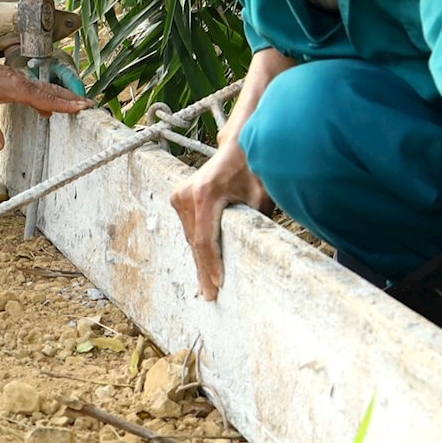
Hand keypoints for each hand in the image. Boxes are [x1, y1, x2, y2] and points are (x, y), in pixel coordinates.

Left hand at [0, 47, 86, 151]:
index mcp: (19, 89)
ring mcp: (19, 80)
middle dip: (71, 98)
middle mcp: (23, 83)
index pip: (47, 99)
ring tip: (75, 104)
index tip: (83, 107)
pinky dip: (47, 95)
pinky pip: (37, 89)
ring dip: (61, 95)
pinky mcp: (14, 80)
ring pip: (46, 89)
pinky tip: (45, 107)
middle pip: (52, 91)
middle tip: (89, 103)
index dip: (65, 104)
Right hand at [169, 137, 271, 300]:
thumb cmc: (253, 169)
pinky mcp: (180, 197)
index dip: (211, 265)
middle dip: (204, 270)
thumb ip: (257, 223)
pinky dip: (198, 246)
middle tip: (210, 296)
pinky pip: (190, 229)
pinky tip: (204, 265)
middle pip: (196, 242)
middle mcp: (187, 194)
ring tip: (207, 286)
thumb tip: (262, 253)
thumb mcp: (261, 197)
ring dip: (200, 260)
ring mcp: (180, 195)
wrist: (238, 145)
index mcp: (206, 194)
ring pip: (192, 238)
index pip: (206, 239)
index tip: (219, 285)